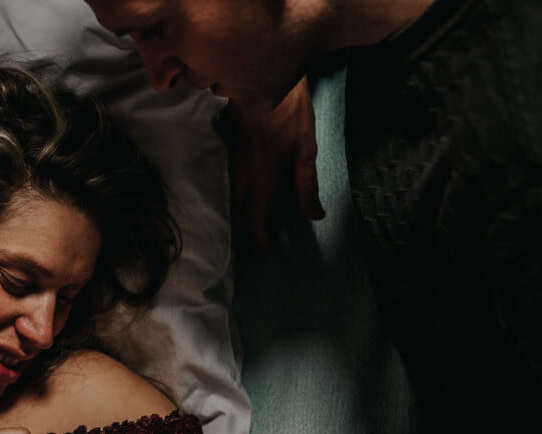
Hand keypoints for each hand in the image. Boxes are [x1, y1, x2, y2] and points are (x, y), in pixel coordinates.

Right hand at [220, 76, 322, 248]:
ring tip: (250, 228)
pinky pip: (226, 188)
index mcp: (263, 176)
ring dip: (238, 220)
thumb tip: (314, 214)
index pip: (255, 220)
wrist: (260, 78)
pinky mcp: (226, 156)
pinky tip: (242, 203)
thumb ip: (306, 184)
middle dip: (246, 235)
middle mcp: (242, 175)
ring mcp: (231, 165)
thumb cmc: (288, 110)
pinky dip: (233, 202)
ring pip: (228, 204)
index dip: (261, 239)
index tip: (270, 247)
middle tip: (260, 241)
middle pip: (237, 218)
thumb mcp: (306, 146)